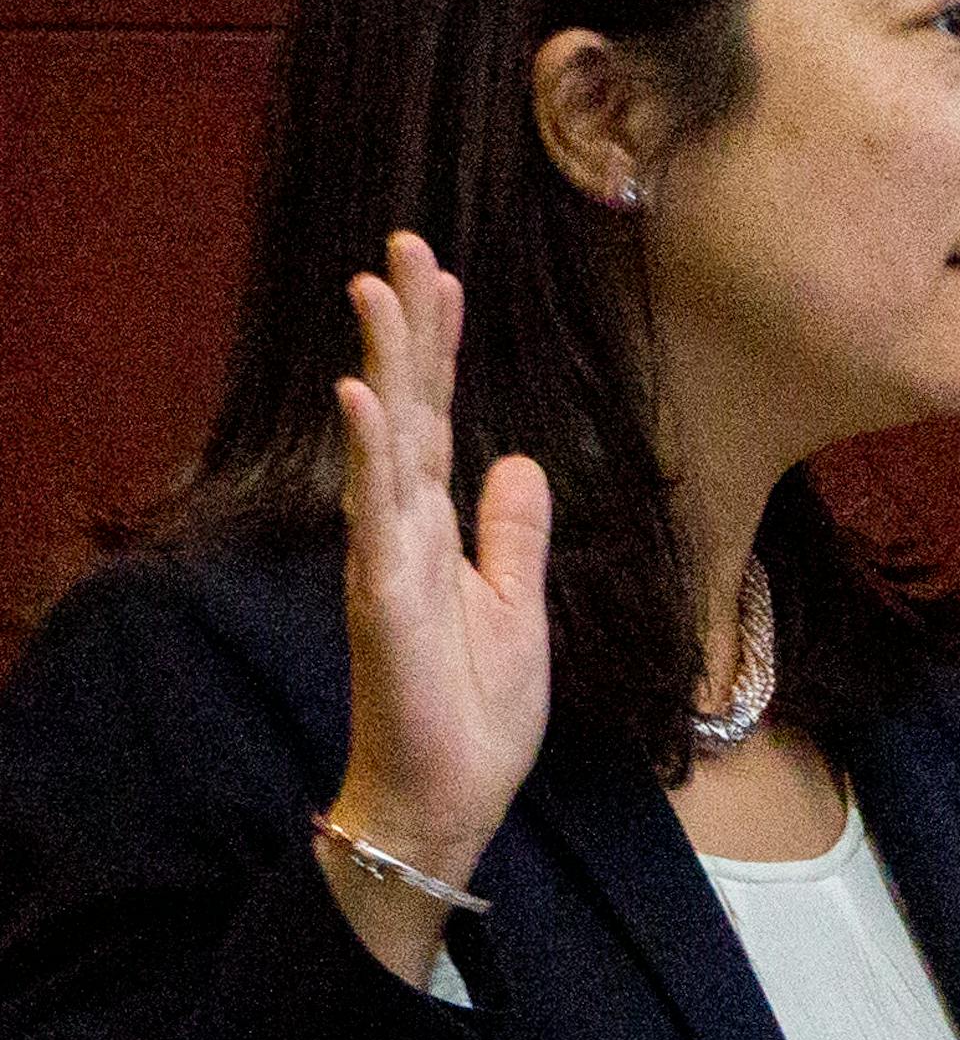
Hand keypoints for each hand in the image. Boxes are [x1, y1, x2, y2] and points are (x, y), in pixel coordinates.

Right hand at [325, 233, 551, 942]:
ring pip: (386, 440)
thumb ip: (512, 533)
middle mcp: (403, 528)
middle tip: (405, 244)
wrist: (450, 796)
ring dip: (384, 363)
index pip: (437, 416)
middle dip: (407, 326)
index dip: (440, 348)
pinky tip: (361, 394)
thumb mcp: (519, 604)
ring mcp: (388, 558)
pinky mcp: (384, 597)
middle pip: (406, 407)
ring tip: (375, 286)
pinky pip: (375, 514)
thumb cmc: (475, 709)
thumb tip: (517, 461)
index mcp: (438, 528)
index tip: (440, 276)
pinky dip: (369, 453)